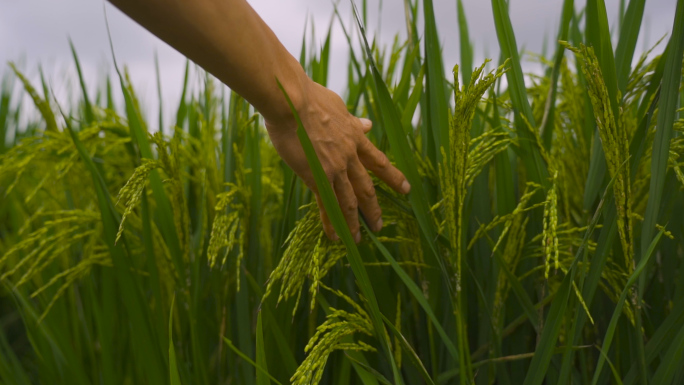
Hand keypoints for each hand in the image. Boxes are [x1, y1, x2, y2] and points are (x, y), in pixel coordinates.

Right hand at [265, 79, 410, 241]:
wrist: (291, 101)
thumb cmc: (308, 98)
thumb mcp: (338, 106)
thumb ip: (352, 120)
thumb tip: (368, 124)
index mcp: (355, 136)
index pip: (378, 160)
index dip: (392, 176)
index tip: (406, 188)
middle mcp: (349, 155)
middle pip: (366, 187)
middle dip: (374, 208)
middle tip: (380, 225)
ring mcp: (334, 168)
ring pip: (349, 201)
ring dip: (354, 222)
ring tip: (358, 239)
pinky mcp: (317, 176)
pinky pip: (327, 204)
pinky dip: (331, 222)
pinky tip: (334, 236)